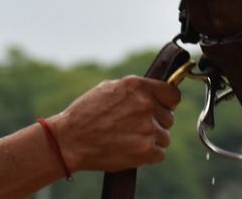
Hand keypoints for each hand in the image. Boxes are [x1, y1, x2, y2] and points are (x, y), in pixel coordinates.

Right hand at [47, 76, 181, 172]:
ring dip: (151, 140)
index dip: (168, 103)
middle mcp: (145, 104)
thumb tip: (155, 92)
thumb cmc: (86, 114)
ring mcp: (147, 128)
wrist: (70, 140)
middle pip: (168, 118)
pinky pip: (160, 153)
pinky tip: (132, 150)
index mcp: (137, 86)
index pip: (172, 94)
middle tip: (135, 127)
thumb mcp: (110, 88)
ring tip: (130, 139)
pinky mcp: (145, 150)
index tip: (163, 108)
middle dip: (155, 123)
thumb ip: (136, 90)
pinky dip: (149, 155)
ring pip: (164, 137)